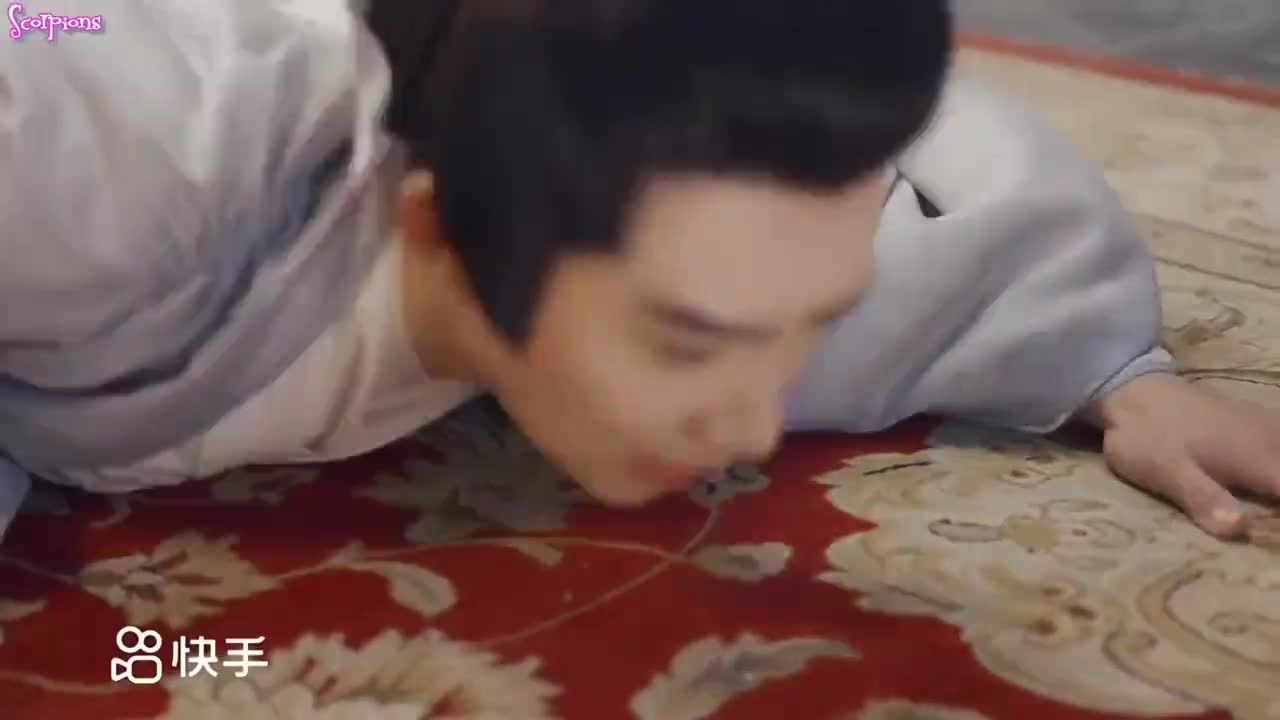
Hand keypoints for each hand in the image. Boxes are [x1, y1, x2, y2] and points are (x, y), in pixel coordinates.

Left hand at [1084, 372, 1279, 536]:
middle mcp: (1271, 442)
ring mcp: (1266, 427)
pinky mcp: (1255, 421)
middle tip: (1272, 525)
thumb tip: (1239, 529)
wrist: (1132, 388)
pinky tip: (1270, 471)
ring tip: (1270, 501)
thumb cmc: (1147, 436)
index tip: (1275, 538)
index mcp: (1258, 460)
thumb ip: (1204, 499)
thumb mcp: (1168, 473)